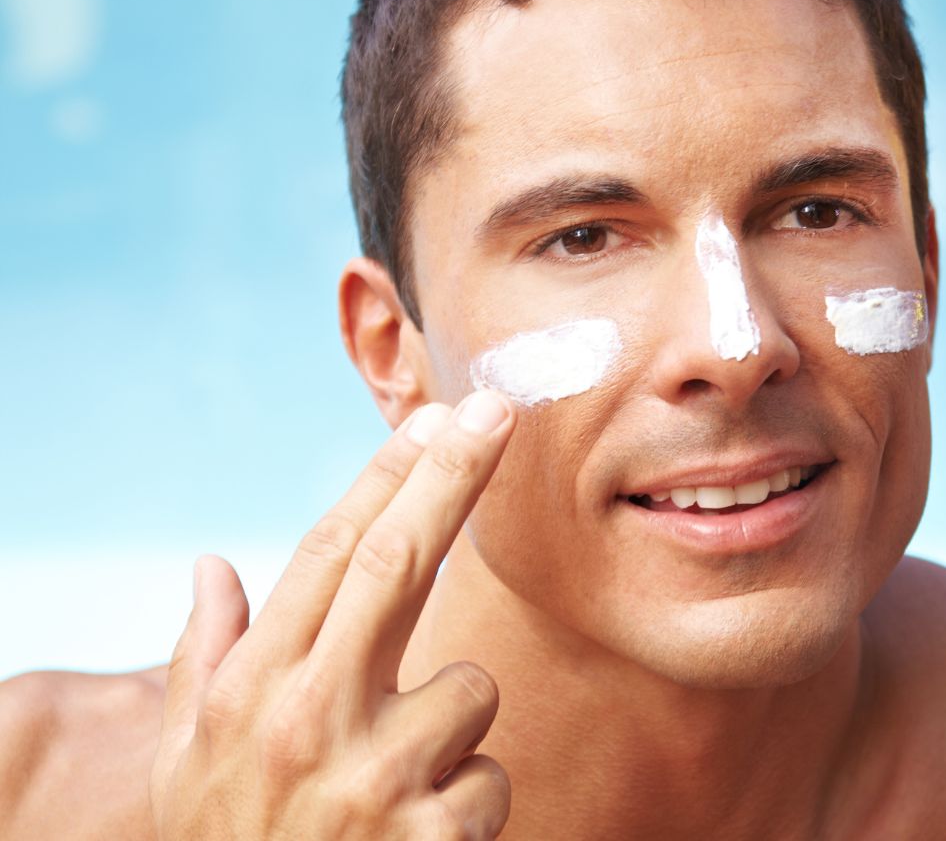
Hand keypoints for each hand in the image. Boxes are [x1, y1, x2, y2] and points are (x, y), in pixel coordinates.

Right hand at [150, 390, 515, 839]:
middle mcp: (310, 720)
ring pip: (469, 687)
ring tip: (395, 776)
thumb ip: (203, 652)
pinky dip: (466, 788)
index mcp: (254, 688)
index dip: (386, 475)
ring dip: (453, 715)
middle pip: (399, 562)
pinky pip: (488, 773)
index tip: (432, 418)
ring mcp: (375, 781)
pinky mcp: (435, 839)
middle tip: (497, 409)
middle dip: (453, 474)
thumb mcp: (186, 756)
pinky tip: (416, 832)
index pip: (330, 551)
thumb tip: (212, 563)